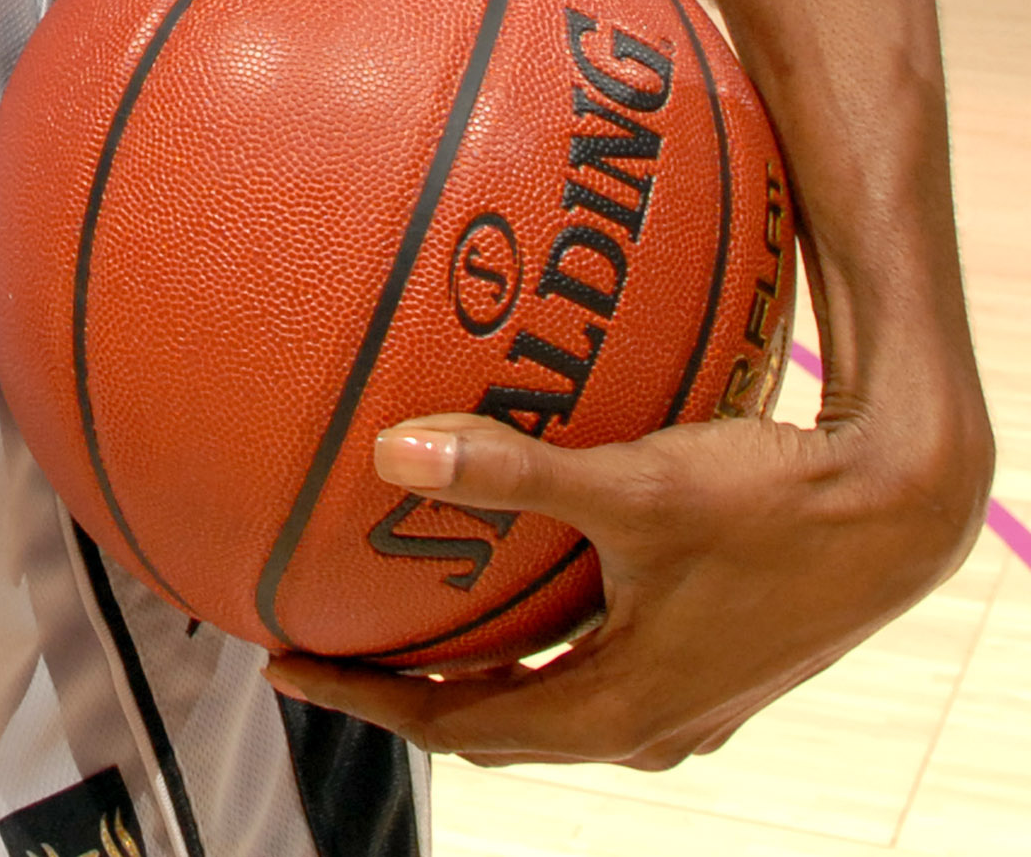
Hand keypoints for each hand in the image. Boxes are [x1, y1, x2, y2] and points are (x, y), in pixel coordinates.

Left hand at [264, 389, 986, 766]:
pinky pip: (590, 664)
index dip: (365, 702)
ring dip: (471, 666)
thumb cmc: (771, 503)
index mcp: (622, 712)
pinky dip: (531, 637)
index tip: (285, 668)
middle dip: (404, 689)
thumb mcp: (634, 487)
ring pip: (546, 696)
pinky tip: (507, 575)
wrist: (898, 507)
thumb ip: (513, 471)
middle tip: (322, 641)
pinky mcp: (706, 661)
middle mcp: (649, 725)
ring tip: (395, 612)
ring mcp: (683, 700)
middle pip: (495, 723)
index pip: (458, 730)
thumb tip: (389, 454)